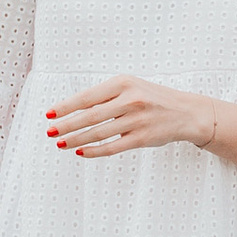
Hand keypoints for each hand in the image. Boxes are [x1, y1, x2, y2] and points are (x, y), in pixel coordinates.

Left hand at [47, 75, 218, 158]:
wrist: (187, 112)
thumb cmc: (153, 99)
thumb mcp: (131, 87)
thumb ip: (106, 96)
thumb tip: (71, 111)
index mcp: (124, 83)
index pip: (88, 96)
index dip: (66, 106)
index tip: (49, 114)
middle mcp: (131, 100)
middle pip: (90, 115)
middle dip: (67, 125)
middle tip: (50, 132)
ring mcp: (137, 120)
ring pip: (99, 133)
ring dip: (76, 139)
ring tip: (61, 143)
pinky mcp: (143, 138)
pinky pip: (113, 147)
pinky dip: (94, 151)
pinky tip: (81, 152)